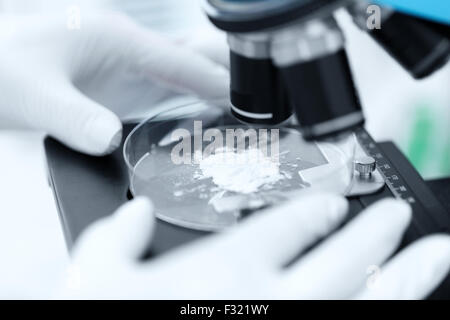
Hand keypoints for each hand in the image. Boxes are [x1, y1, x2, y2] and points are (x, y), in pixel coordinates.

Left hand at [0, 13, 228, 154]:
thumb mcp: (34, 95)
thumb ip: (76, 119)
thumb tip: (111, 140)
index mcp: (114, 38)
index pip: (179, 59)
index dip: (215, 79)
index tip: (245, 99)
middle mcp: (126, 47)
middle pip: (189, 57)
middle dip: (224, 74)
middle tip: (255, 102)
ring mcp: (123, 63)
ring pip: (180, 72)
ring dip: (209, 87)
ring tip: (240, 110)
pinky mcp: (116, 81)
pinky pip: (163, 86)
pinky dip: (187, 97)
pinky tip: (199, 114)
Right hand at [57, 194, 449, 298]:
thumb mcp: (95, 275)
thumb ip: (117, 236)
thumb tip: (132, 213)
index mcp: (226, 270)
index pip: (285, 226)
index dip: (314, 210)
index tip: (332, 203)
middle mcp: (272, 300)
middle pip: (343, 256)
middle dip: (374, 232)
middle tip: (398, 213)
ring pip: (368, 301)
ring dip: (410, 278)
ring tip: (439, 253)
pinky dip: (382, 316)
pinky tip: (397, 308)